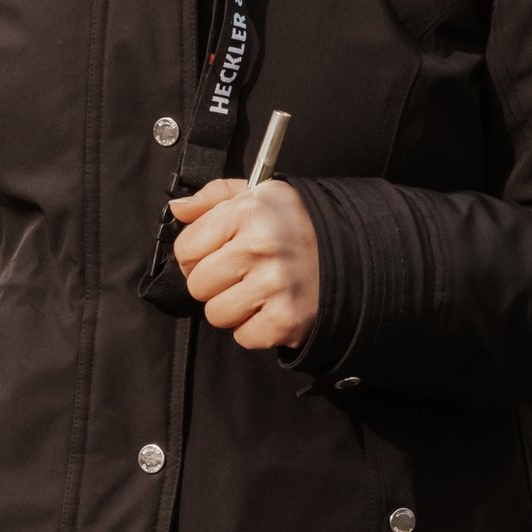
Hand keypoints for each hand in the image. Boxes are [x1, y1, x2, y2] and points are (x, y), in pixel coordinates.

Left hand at [169, 177, 321, 353]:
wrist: (352, 251)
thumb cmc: (298, 224)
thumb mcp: (258, 194)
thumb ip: (214, 196)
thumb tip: (179, 209)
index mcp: (249, 211)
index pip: (186, 249)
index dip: (198, 254)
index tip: (219, 252)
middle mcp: (260, 246)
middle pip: (197, 285)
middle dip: (215, 282)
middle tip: (242, 272)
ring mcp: (274, 285)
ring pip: (216, 314)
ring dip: (233, 307)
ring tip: (258, 290)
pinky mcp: (286, 319)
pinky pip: (243, 336)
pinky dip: (255, 328)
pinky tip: (272, 306)